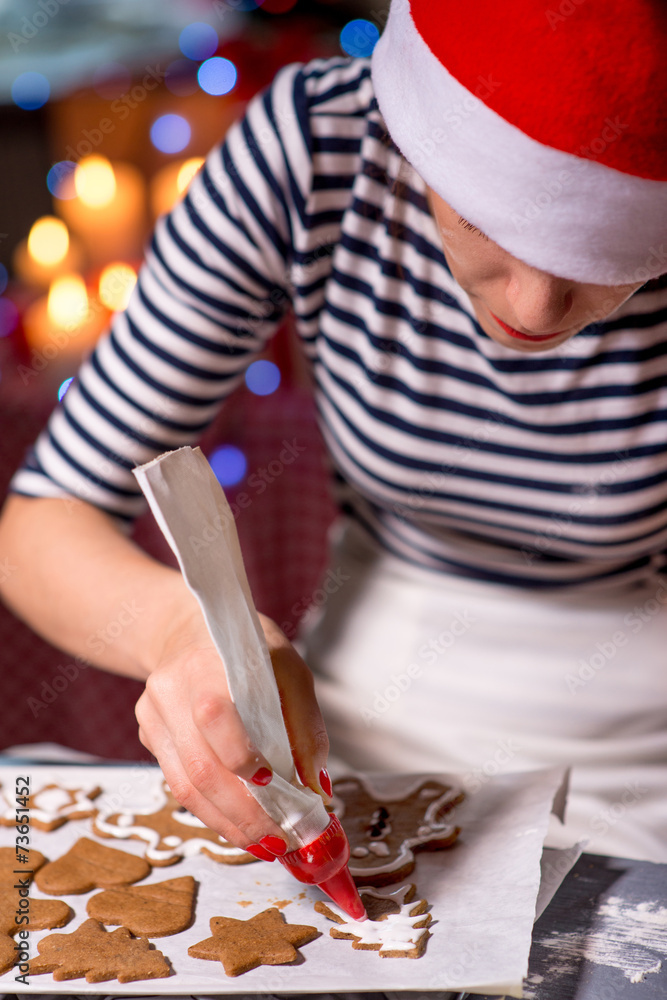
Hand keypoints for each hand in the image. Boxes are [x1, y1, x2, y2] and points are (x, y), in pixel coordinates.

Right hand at [135, 603, 329, 856]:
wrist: (191, 631)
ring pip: (186, 786)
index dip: (243, 758)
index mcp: (205, 664)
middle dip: (244, 812)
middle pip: (200, 766)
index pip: (215, 716)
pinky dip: (213, 812)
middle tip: (281, 838)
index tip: (277, 785)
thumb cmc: (248, 651)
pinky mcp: (149, 738)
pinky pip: (179, 786)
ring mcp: (152, 716)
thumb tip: (316, 789)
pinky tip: (240, 825)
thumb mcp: (290, 671)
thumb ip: (305, 727)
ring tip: (264, 842)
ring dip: (228, 823)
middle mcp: (170, 690)